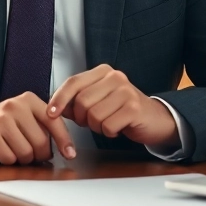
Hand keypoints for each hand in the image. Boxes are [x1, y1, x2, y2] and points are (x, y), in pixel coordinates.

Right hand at [0, 93, 76, 163]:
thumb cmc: (2, 124)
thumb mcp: (25, 117)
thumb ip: (44, 126)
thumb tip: (66, 149)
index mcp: (29, 100)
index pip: (54, 121)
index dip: (64, 140)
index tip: (70, 154)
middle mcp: (16, 106)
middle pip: (41, 142)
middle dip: (38, 154)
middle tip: (30, 153)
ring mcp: (2, 119)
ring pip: (26, 153)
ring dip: (22, 159)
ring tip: (14, 149)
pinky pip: (9, 158)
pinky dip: (8, 160)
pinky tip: (2, 150)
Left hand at [47, 64, 177, 146]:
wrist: (155, 119)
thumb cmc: (122, 110)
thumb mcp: (99, 100)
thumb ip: (77, 101)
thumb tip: (54, 108)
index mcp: (103, 72)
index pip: (73, 82)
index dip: (59, 99)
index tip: (50, 113)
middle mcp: (115, 77)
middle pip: (81, 102)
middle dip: (82, 118)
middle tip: (93, 122)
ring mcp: (126, 92)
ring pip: (93, 116)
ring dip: (97, 127)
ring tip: (108, 123)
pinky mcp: (134, 108)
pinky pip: (107, 126)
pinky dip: (109, 132)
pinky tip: (118, 128)